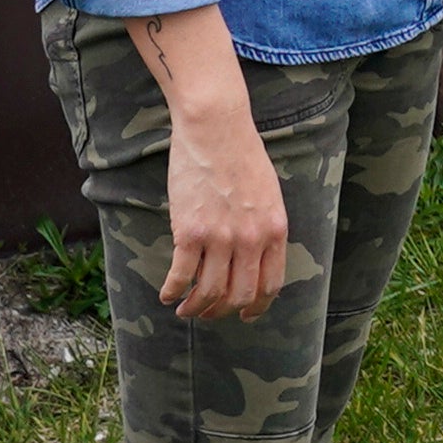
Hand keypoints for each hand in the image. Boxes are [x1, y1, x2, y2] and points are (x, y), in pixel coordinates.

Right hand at [123, 3, 293, 321]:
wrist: (216, 127)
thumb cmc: (241, 154)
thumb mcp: (268, 193)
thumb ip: (264, 227)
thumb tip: (253, 257)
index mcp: (275, 230)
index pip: (270, 285)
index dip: (256, 307)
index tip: (244, 314)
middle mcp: (251, 240)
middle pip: (239, 296)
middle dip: (222, 311)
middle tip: (207, 312)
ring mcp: (221, 238)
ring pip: (209, 293)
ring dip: (195, 308)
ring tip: (184, 310)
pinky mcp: (190, 232)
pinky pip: (180, 275)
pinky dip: (172, 291)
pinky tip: (167, 295)